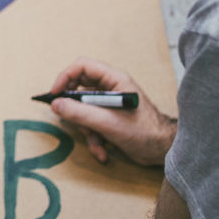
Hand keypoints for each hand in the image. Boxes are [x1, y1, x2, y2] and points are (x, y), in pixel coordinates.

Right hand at [45, 57, 175, 165]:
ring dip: (86, 129)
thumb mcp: (108, 123)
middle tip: (70, 120)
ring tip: (96, 142)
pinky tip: (103, 152)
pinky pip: (92, 124)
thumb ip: (80, 113)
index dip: (65, 77)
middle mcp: (110, 88)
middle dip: (75, 110)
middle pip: (79, 89)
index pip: (82, 67)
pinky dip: (94, 139)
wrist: (164, 151)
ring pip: (83, 110)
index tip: (54, 94)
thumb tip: (56, 105)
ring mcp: (109, 104)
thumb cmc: (144, 132)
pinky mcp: (109, 119)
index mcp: (114, 80)